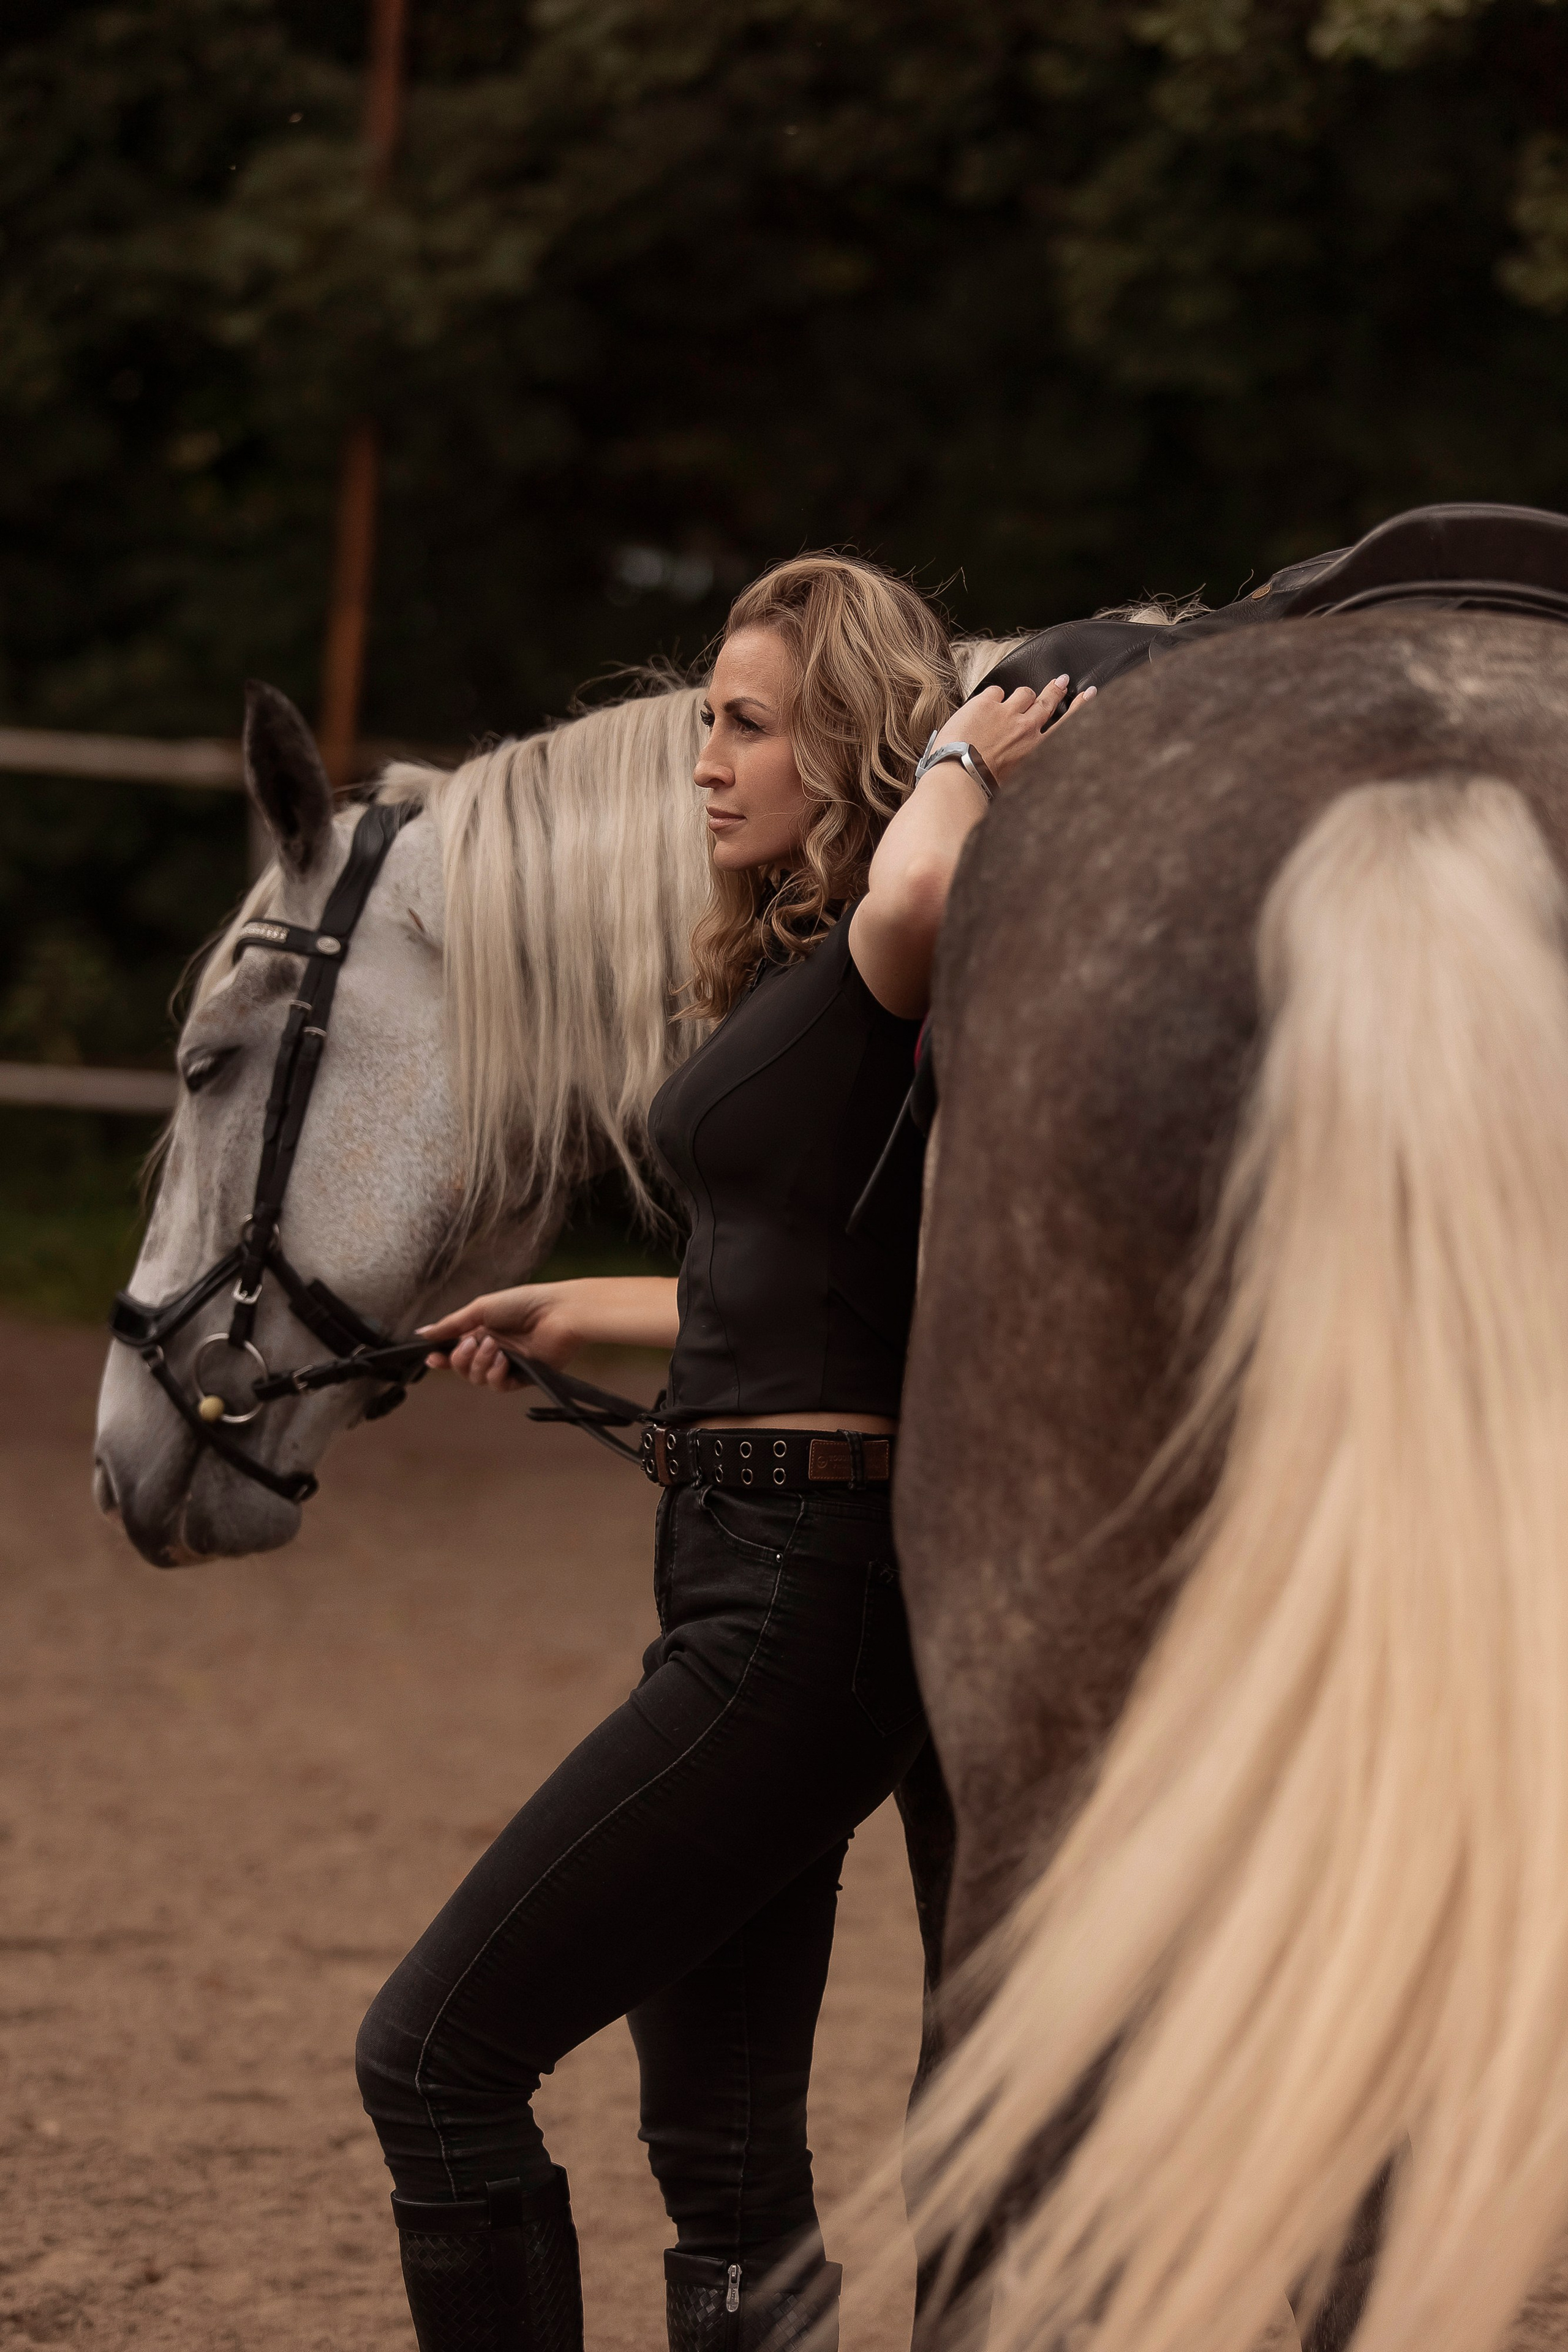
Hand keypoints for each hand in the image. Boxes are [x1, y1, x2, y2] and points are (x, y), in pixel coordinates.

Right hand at [416, 1284, 579, 1388]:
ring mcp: (507, 1364)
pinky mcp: (522, 1377)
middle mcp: (492, 1349)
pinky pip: (498, 1385)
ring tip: (494, 1346)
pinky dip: (495, 1374)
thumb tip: (422, 1334)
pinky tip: (504, 1359)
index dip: (442, 1358)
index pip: (455, 1351)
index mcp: (481, 1331)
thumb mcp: (480, 1308)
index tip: (432, 1359)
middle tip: (471, 1344)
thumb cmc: (523, 1303)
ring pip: (478, 1378)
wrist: (558, 1313)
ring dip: (480, 1364)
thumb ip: (451, 1325)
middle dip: (461, 1359)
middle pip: (463, 1368)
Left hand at [935, 676, 1095, 791]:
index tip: (1090, 694)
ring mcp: (1007, 713)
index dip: (1080, 706)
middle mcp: (1026, 728)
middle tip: (1062, 680)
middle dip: (1056, 689)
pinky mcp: (986, 703)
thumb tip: (1026, 758)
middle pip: (1047, 701)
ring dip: (1022, 695)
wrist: (958, 775)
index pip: (1066, 723)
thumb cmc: (983, 785)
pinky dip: (993, 697)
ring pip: (1024, 692)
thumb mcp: (1016, 782)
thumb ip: (1025, 763)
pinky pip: (996, 690)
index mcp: (1036, 749)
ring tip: (1017, 697)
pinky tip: (985, 705)